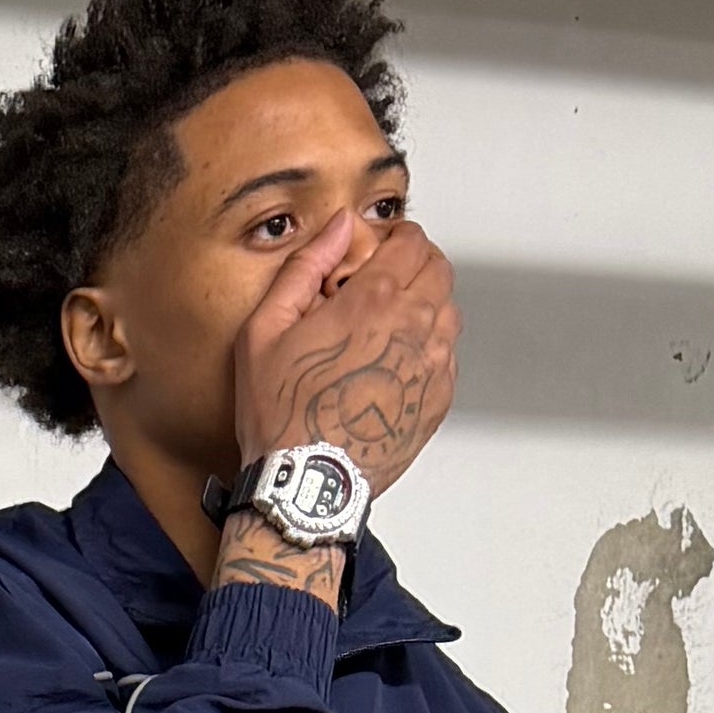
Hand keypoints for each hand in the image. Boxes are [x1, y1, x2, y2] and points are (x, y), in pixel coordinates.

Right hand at [232, 203, 460, 499]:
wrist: (308, 484)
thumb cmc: (281, 416)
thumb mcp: (264, 331)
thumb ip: (304, 268)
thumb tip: (337, 228)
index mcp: (374, 301)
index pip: (412, 240)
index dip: (395, 236)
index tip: (377, 247)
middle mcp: (414, 327)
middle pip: (438, 269)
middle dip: (414, 263)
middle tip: (385, 278)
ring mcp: (432, 365)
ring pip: (448, 309)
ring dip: (424, 303)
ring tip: (389, 322)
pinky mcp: (437, 400)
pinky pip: (447, 355)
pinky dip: (428, 346)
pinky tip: (394, 361)